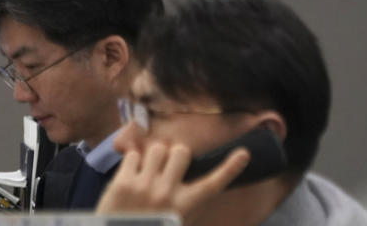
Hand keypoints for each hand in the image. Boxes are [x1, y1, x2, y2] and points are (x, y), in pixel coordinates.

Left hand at [95, 142, 249, 224]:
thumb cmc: (151, 225)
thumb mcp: (176, 219)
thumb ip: (184, 200)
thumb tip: (183, 174)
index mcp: (185, 206)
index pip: (212, 184)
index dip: (229, 168)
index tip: (243, 153)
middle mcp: (167, 193)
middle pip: (181, 152)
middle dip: (175, 155)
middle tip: (167, 166)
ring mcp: (144, 186)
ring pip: (157, 148)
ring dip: (154, 156)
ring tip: (148, 171)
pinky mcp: (122, 182)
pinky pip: (133, 155)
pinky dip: (133, 161)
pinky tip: (131, 174)